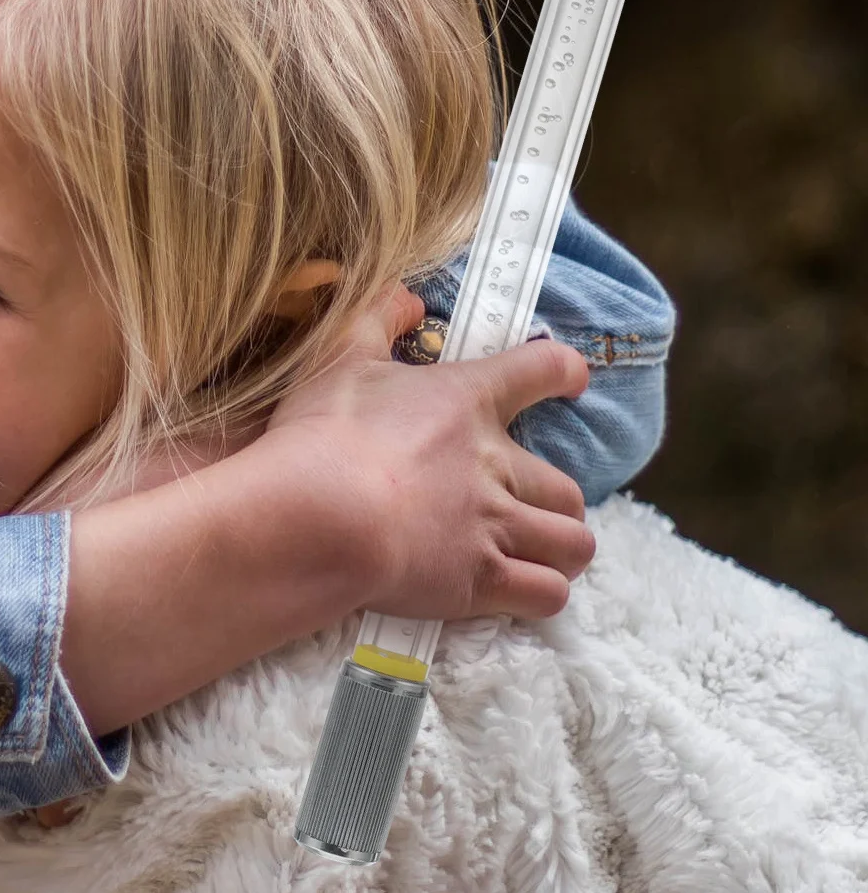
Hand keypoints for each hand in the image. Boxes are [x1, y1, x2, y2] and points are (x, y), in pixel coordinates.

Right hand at [265, 283, 594, 623]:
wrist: (319, 515)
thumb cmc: (325, 433)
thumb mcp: (339, 356)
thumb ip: (378, 318)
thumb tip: (408, 297)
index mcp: (467, 400)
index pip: (540, 370)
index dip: (563, 371)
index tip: (571, 378)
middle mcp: (495, 464)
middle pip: (567, 487)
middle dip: (557, 501)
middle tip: (531, 506)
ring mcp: (493, 526)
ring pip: (572, 545)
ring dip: (562, 550)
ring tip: (541, 554)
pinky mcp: (480, 581)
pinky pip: (547, 595)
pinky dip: (542, 593)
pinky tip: (522, 591)